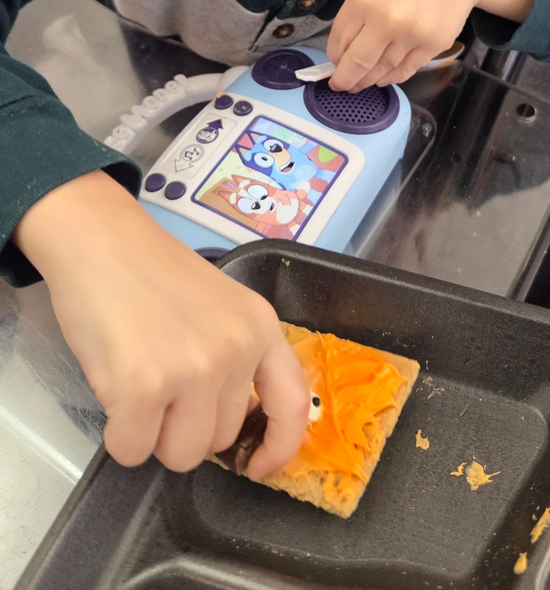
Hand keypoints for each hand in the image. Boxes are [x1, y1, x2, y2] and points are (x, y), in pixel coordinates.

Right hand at [13, 171, 309, 477]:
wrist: (100, 241)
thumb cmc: (153, 273)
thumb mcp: (220, 305)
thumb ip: (238, 355)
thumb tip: (234, 424)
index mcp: (260, 327)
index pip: (291, 404)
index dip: (278, 447)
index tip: (255, 465)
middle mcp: (235, 350)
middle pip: (220, 439)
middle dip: (186, 427)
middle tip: (161, 384)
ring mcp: (191, 369)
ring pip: (179, 454)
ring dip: (152, 436)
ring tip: (137, 385)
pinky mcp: (142, 386)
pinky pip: (131, 450)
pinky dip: (117, 436)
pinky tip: (112, 390)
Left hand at [327, 0, 535, 91]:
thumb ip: (357, 10)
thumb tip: (344, 46)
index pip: (339, 40)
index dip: (334, 56)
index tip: (333, 63)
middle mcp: (386, 19)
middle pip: (357, 63)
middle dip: (345, 79)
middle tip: (340, 85)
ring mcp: (412, 35)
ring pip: (382, 70)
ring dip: (368, 80)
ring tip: (361, 83)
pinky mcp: (433, 45)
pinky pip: (406, 70)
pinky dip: (392, 77)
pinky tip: (383, 78)